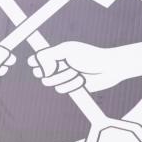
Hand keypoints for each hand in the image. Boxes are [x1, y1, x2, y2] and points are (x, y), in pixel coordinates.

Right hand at [27, 40, 141, 93]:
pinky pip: (63, 90)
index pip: (39, 57)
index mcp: (58, 52)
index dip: (35, 61)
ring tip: (76, 72)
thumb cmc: (90, 56)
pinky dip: (71, 85)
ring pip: (51, 83)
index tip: (34, 63)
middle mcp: (59, 65)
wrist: (108, 68)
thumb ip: (50, 54)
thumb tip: (38, 61)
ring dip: (64, 78)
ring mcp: (65, 76)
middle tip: (57, 68)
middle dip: (48, 72)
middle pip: (41, 73)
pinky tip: (81, 80)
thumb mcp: (68, 51)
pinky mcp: (71, 87)